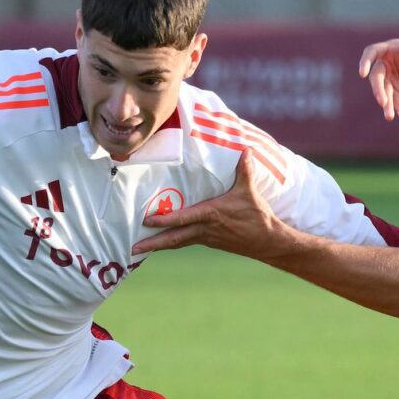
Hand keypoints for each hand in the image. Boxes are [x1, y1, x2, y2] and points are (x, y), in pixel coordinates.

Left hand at [134, 150, 284, 259]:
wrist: (267, 241)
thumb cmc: (257, 215)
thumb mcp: (250, 191)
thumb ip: (245, 170)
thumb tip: (245, 150)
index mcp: (211, 215)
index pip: (184, 218)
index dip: (165, 220)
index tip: (147, 221)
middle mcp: (205, 229)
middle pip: (173, 239)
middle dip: (152, 244)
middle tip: (131, 249)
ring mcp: (205, 238)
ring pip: (177, 242)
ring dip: (158, 245)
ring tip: (138, 249)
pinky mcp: (208, 241)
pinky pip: (185, 242)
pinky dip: (171, 242)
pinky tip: (161, 241)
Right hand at [358, 25, 398, 120]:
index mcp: (392, 48)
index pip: (373, 52)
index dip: (366, 61)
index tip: (362, 73)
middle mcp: (387, 62)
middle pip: (376, 76)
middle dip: (378, 90)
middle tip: (382, 102)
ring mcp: (391, 76)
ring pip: (383, 90)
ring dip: (385, 103)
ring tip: (390, 116)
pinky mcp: (397, 89)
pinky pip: (392, 98)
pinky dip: (395, 106)